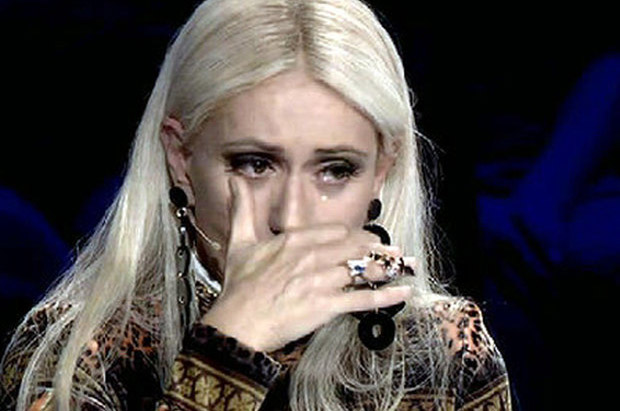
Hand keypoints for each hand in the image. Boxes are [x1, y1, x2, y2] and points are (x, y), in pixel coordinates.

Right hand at [199, 177, 412, 351]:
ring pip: (361, 270)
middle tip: (395, 251)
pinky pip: (362, 299)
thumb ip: (242, 209)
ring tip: (405, 266)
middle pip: (355, 248)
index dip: (355, 236)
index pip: (336, 232)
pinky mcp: (326, 305)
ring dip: (386, 268)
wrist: (237, 323)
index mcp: (295, 240)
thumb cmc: (239, 286)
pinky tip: (403, 292)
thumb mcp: (240, 242)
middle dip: (378, 249)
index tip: (366, 240)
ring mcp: (321, 281)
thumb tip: (235, 180)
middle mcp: (312, 256)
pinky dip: (385, 296)